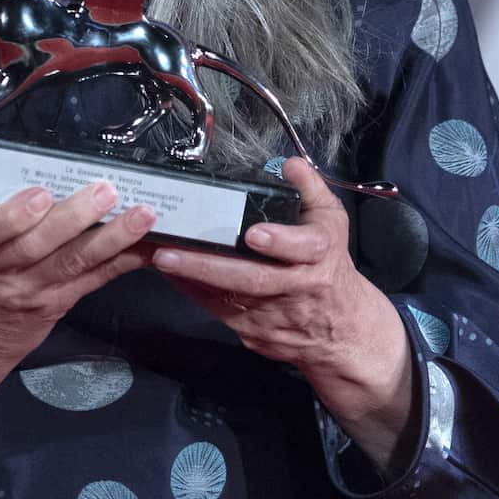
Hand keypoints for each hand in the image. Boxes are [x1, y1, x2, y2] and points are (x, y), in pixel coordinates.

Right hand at [0, 182, 155, 380]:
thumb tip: (12, 162)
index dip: (15, 214)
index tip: (40, 194)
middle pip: (38, 244)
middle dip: (75, 217)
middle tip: (105, 191)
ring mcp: (30, 289)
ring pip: (72, 261)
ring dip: (110, 237)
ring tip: (140, 216)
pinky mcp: (56, 303)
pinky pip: (93, 280)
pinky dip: (122, 261)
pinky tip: (145, 247)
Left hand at [151, 158, 416, 472]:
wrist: (342, 332)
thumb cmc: (331, 267)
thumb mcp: (332, 221)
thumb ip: (309, 189)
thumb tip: (288, 164)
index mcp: (320, 256)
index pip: (303, 248)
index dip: (279, 241)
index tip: (254, 234)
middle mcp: (296, 288)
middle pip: (252, 279)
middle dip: (207, 267)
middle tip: (168, 252)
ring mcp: (273, 316)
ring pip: (227, 298)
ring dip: (189, 279)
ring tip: (157, 258)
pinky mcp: (254, 334)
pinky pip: (218, 311)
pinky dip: (193, 293)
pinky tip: (171, 275)